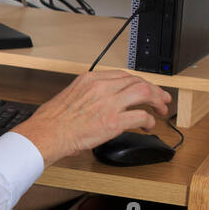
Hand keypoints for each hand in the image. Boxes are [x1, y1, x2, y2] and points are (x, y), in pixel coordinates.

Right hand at [14, 70, 172, 165]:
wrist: (46, 134)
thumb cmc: (51, 121)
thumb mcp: (68, 96)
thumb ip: (86, 94)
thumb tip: (95, 102)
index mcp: (90, 79)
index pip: (123, 75)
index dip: (138, 81)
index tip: (143, 88)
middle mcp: (102, 87)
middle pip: (138, 81)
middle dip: (154, 89)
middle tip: (161, 98)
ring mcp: (109, 103)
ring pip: (145, 93)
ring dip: (157, 100)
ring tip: (162, 109)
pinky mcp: (114, 121)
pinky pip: (141, 116)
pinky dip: (150, 121)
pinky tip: (149, 126)